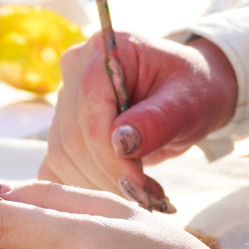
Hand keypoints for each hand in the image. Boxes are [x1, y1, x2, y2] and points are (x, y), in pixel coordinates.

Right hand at [38, 32, 238, 211]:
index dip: (109, 153)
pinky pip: (57, 165)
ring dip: (99, 185)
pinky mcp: (62, 129)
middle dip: (108, 175)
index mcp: (104, 50)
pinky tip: (118, 192)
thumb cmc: (192, 89)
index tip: (138, 185)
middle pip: (73, 136)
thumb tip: (119, 144)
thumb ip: (156, 120)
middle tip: (148, 198)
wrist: (187, 93)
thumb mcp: (188, 101)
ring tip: (143, 195)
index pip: (89, 108)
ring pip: (62, 155)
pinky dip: (84, 186)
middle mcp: (75, 70)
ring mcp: (64, 100)